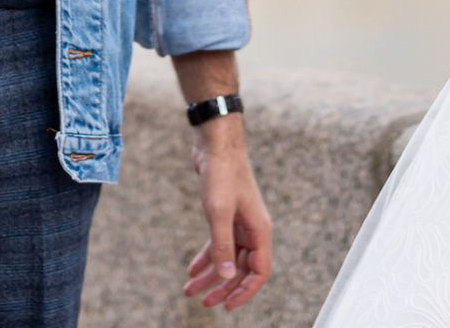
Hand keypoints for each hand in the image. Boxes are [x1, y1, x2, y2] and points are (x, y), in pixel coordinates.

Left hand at [181, 121, 272, 309]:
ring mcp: (240, 222)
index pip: (259, 272)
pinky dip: (206, 257)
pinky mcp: (226, 214)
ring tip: (190, 290)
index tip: (227, 306)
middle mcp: (253, 229)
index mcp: (259, 231)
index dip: (245, 291)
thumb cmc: (222, 173)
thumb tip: (224, 275)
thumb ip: (222, 245)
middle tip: (203, 303)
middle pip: (241, 268)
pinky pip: (218, 243)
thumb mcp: (218, 212)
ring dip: (210, 275)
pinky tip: (192, 268)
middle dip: (222, 287)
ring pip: (227, 257)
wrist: (215, 143)